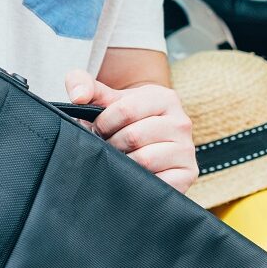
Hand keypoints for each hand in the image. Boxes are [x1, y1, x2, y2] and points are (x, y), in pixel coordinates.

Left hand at [65, 71, 197, 192]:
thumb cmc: (124, 122)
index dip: (103, 123)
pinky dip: (140, 182)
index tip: (99, 129)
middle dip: (111, 145)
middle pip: (133, 136)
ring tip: (120, 160)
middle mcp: (181, 122)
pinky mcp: (188, 174)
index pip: (125, 110)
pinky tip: (135, 176)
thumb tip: (78, 96)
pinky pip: (158, 182)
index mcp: (165, 98)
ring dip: (123, 164)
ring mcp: (187, 150)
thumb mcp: (106, 99)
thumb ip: (83, 85)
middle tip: (108, 147)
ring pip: (145, 160)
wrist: (147, 146)